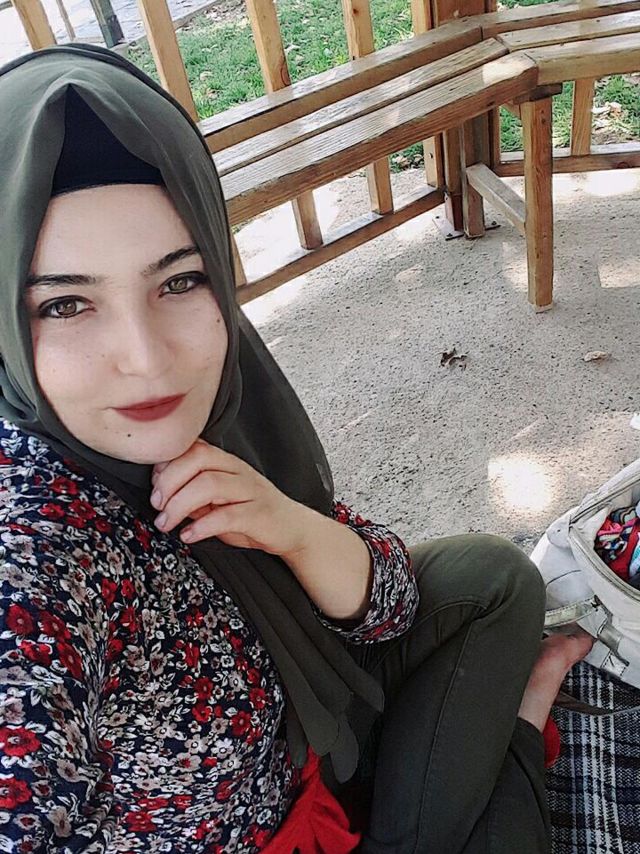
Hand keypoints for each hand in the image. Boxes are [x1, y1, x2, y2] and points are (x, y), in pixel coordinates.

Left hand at [150, 439, 310, 554]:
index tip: (154, 487)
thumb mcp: (216, 500)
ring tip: (166, 523)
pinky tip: (189, 535)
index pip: (193, 448)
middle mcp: (238, 470)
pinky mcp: (259, 514)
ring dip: (180, 505)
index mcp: (226, 462)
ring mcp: (250, 490)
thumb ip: (192, 493)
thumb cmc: (250, 512)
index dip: (167, 465)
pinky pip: (227, 516)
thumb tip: (160, 493)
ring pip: (210, 485)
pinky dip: (202, 526)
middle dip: (170, 481)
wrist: (292, 528)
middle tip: (157, 505)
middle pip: (199, 460)